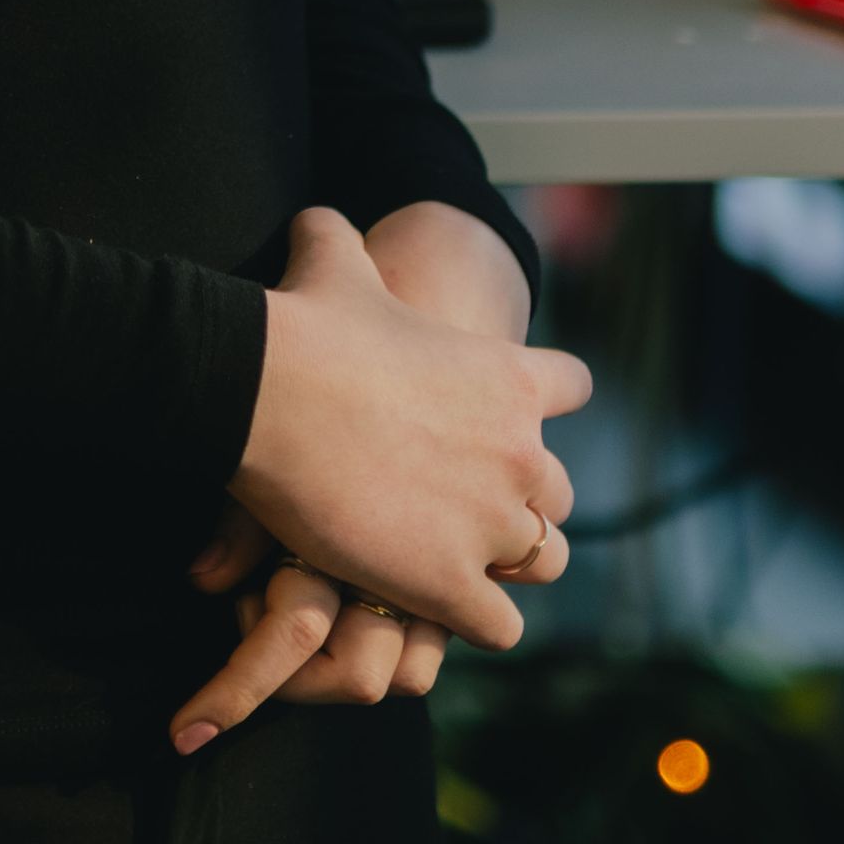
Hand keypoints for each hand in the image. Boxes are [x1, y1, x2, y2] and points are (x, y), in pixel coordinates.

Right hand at [171, 205, 589, 747]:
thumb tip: (314, 215)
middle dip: (523, 499)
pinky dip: (474, 622)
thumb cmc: (305, 326)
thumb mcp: (334, 263)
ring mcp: (491, 525)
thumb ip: (338, 239)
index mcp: (511, 379)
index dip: (541, 402)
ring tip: (459, 565)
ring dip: (508, 565)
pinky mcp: (452, 586)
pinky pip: (500, 628)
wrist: (268, 393)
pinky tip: (434, 608)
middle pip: (562, 492)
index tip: (504, 415)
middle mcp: (521, 455)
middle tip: (466, 503)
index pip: (575, 388)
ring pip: (545, 563)